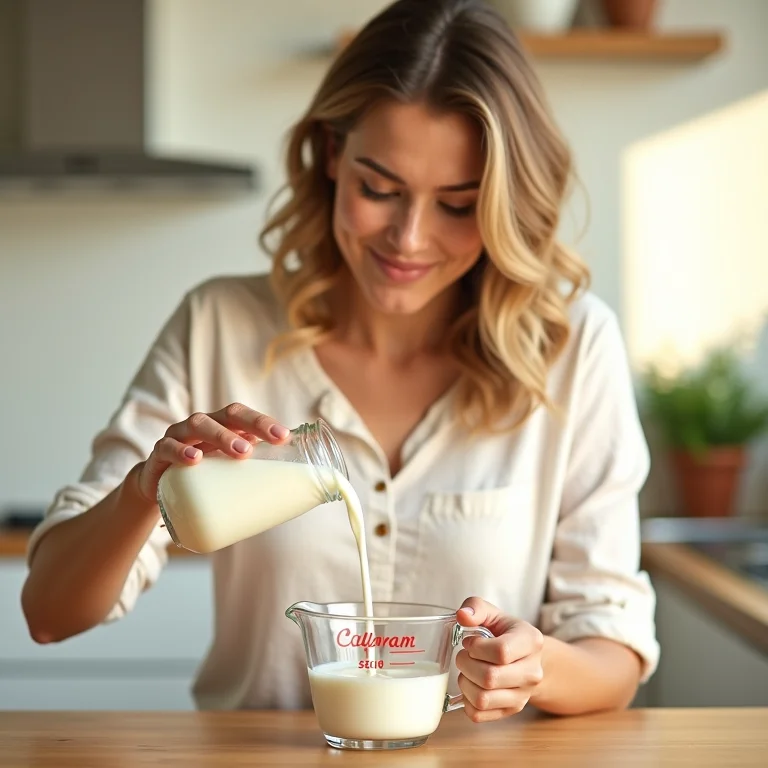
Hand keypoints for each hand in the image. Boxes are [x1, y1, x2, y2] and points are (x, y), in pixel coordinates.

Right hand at [135, 403, 290, 503]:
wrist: (157, 488)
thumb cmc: (202, 477)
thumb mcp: (225, 473)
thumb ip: (250, 474)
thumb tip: (289, 492)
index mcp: (221, 427)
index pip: (243, 416)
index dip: (263, 422)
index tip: (284, 436)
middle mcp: (202, 426)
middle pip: (226, 415)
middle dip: (249, 425)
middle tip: (266, 444)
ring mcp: (179, 436)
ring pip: (198, 424)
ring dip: (221, 436)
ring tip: (239, 452)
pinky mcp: (159, 455)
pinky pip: (168, 447)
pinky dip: (181, 451)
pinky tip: (194, 459)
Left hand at [454, 596, 543, 722]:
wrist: (525, 657)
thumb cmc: (505, 632)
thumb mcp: (493, 613)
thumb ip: (476, 607)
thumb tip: (462, 616)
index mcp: (531, 641)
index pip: (501, 651)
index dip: (477, 647)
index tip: (470, 642)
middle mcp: (532, 672)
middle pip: (490, 678)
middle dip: (466, 664)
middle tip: (464, 656)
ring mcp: (523, 695)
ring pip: (483, 699)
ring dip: (465, 683)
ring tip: (467, 670)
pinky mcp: (511, 711)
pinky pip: (479, 714)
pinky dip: (466, 701)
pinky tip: (471, 685)